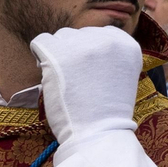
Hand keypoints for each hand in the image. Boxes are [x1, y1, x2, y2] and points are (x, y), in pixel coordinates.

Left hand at [31, 26, 142, 149]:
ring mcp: (83, 45)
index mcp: (128, 44)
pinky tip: (48, 74)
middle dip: (74, 52)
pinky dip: (40, 55)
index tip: (91, 72)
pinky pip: (40, 41)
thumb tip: (85, 42)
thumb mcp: (122, 75)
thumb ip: (110, 55)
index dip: (92, 52)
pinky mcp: (58, 52)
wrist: (98, 132)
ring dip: (58, 54)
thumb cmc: (107, 111)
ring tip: (63, 79)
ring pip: (61, 37)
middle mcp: (107, 39)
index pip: (102, 33)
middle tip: (77, 79)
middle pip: (81, 34)